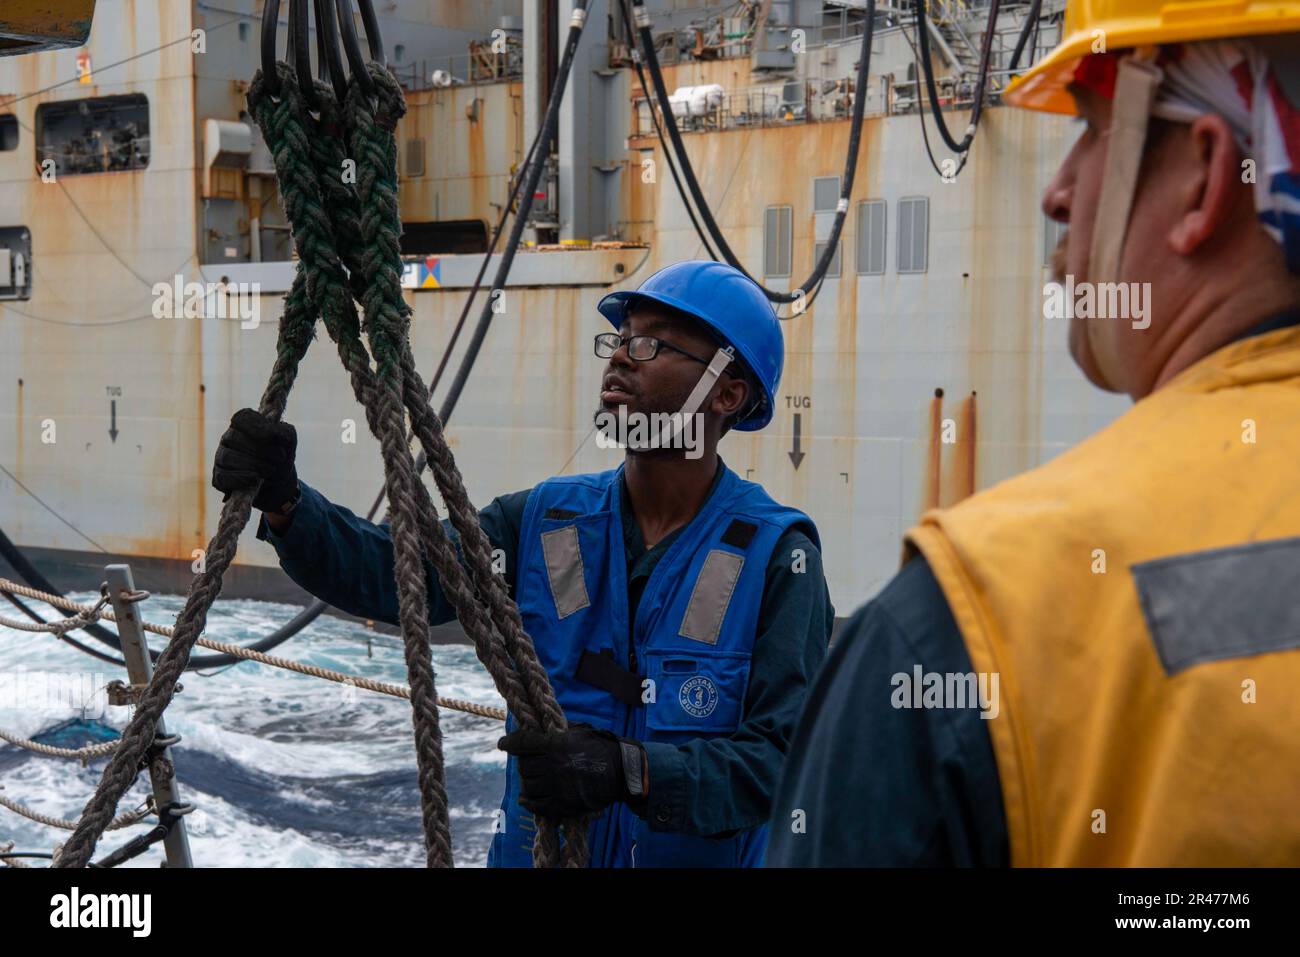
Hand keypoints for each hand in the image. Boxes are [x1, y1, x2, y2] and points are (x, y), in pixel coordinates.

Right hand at [211, 408, 299, 513]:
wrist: (278, 483)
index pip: (242, 418)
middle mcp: (229, 437)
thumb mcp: (288, 441)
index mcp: (244, 423)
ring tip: (270, 470)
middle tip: (280, 458)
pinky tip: (256, 480)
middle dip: (261, 450)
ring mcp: (221, 456)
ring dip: (253, 465)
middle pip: (234, 438)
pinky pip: (223, 476)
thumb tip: (274, 432)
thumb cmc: (280, 456)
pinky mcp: (219, 476)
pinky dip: (241, 478)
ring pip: (226, 457)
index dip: (256, 427)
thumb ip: (284, 432)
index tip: (272, 437)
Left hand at [497, 724, 644, 818]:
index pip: (523, 743)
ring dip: (527, 782)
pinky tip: (526, 798)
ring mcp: (557, 787)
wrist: (621, 772)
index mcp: (556, 744)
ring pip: (528, 786)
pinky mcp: (563, 804)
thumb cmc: (600, 747)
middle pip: (524, 766)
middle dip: (524, 763)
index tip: (502, 744)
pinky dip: (529, 802)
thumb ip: (556, 732)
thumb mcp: (578, 732)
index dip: (509, 743)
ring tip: (531, 779)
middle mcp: (554, 765)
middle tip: (528, 762)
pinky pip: (537, 805)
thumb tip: (537, 729)